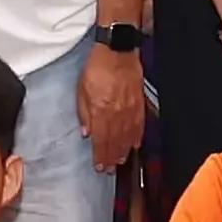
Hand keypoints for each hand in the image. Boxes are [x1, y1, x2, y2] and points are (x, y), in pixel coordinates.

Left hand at [77, 39, 147, 170]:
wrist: (118, 51)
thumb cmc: (97, 67)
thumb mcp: (81, 90)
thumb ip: (84, 113)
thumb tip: (87, 132)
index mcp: (101, 112)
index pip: (100, 141)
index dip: (100, 156)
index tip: (99, 166)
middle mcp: (117, 115)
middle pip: (115, 142)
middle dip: (111, 158)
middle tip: (110, 169)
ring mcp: (130, 110)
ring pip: (128, 137)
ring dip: (124, 151)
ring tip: (121, 161)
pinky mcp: (139, 103)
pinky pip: (139, 125)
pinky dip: (137, 137)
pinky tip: (136, 144)